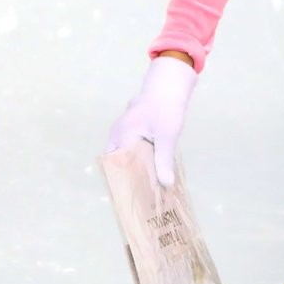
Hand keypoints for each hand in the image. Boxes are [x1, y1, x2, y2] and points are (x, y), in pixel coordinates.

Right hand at [105, 54, 198, 185]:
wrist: (168, 87)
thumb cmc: (166, 109)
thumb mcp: (167, 136)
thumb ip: (164, 160)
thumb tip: (165, 184)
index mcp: (122, 136)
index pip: (116, 166)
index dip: (122, 181)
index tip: (132, 195)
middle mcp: (117, 134)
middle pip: (115, 163)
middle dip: (126, 177)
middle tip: (139, 194)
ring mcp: (121, 131)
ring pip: (121, 156)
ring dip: (131, 168)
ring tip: (143, 186)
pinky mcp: (128, 130)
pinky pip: (126, 149)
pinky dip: (135, 159)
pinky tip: (147, 169)